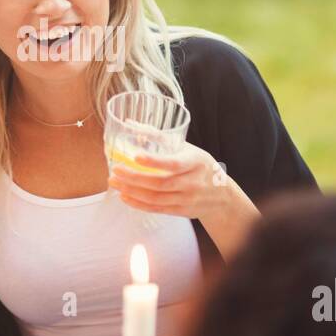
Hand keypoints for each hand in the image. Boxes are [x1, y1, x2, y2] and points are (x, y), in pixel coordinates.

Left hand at [109, 142, 260, 255]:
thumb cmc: (199, 166)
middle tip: (115, 169)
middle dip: (134, 177)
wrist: (221, 195)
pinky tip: (124, 196)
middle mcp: (193, 182)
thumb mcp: (187, 148)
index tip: (136, 156)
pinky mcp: (181, 211)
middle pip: (160, 183)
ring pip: (156, 198)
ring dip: (132, 191)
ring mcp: (187, 199)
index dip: (155, 161)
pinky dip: (138, 204)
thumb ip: (160, 137)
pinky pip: (157, 209)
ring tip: (114, 182)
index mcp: (196, 162)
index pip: (174, 163)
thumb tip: (130, 124)